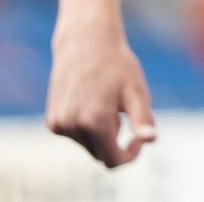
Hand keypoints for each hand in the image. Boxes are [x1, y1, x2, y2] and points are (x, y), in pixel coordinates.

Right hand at [46, 19, 156, 166]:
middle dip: (115, 140)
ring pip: (88, 145)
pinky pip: (76, 135)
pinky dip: (86, 126)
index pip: (113, 160)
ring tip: (106, 101)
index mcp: (94, 121)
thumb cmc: (117, 66)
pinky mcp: (52, 121)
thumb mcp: (136, 91)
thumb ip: (143, 119)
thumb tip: (151, 141)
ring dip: (101, 132)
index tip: (138, 138)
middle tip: (124, 112)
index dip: (130, 155)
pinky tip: (92, 100)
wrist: (85, 42)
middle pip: (100, 154)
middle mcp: (71, 126)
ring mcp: (58, 124)